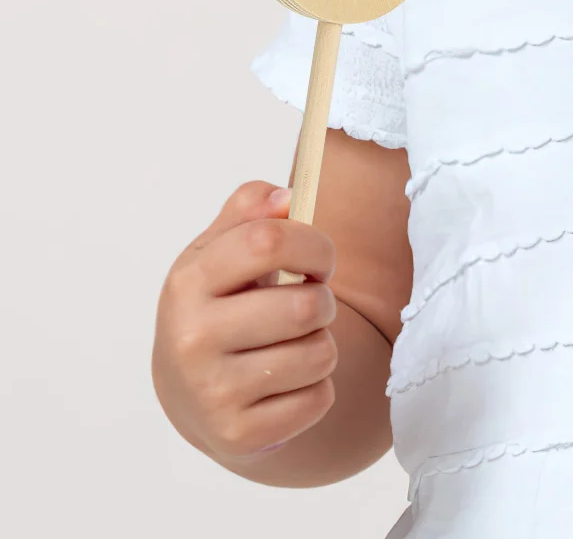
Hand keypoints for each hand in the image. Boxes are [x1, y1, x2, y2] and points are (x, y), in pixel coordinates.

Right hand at [152, 180, 339, 465]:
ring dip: (322, 345)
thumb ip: (249, 210)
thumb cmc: (219, 304)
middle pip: (305, 306)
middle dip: (324, 302)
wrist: (190, 394)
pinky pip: (319, 399)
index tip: (319, 261)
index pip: (268, 240)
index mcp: (189, 281)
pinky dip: (317, 389)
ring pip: (319, 354)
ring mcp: (212, 392)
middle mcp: (192, 338)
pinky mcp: (238, 434)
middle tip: (307, 309)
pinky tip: (286, 385)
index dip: (313, 244)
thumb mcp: (220, 249)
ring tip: (293, 345)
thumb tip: (284, 197)